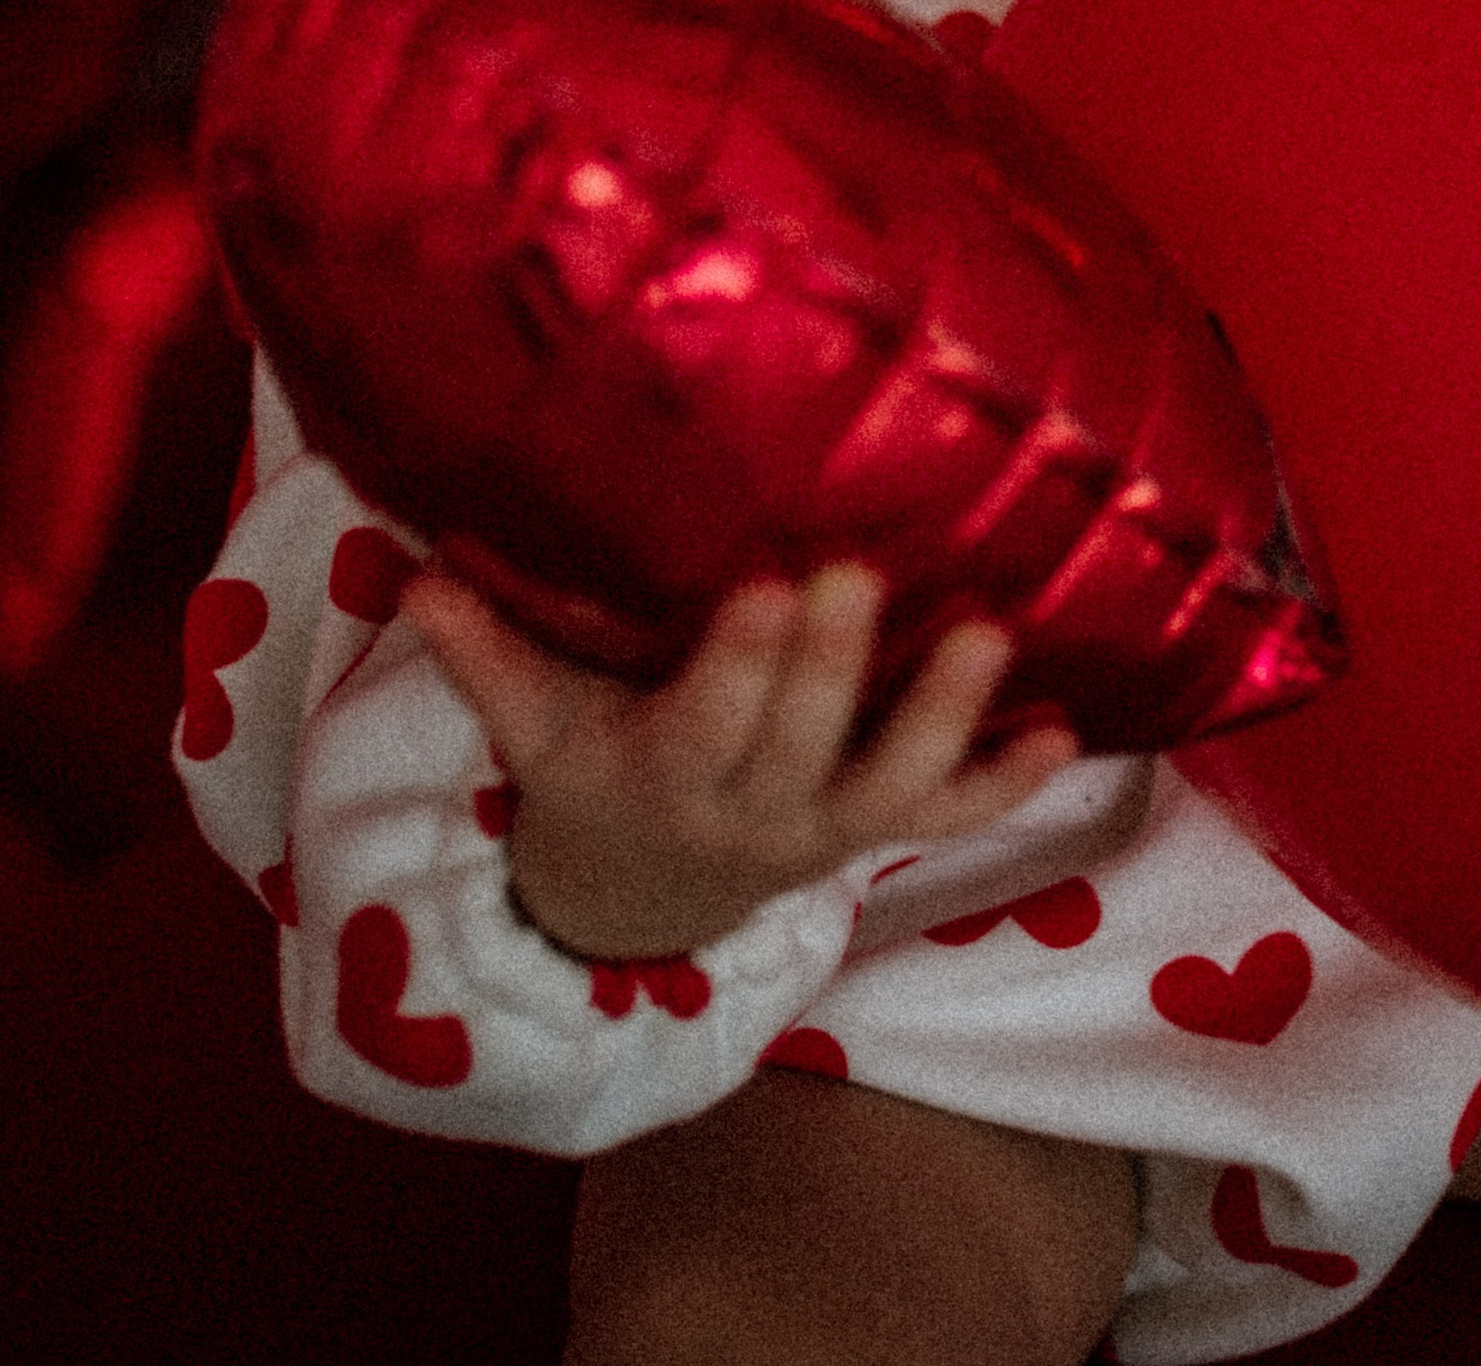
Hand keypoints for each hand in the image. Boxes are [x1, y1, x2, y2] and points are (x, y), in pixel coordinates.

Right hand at [402, 560, 1078, 964]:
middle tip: (859, 572)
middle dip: (832, 665)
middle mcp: (752, 812)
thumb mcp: (531, 729)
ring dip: (944, 716)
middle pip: (800, 744)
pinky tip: (1064, 732)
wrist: (637, 907)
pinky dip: (1006, 782)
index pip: (705, 723)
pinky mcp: (875, 838)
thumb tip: (416, 574)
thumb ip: (483, 653)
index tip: (768, 584)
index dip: (741, 665)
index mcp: (660, 775)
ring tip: (989, 638)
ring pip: (891, 786)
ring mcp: (823, 833)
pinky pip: (947, 819)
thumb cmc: (587, 777)